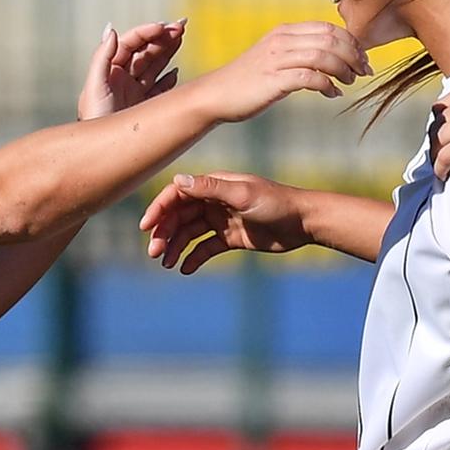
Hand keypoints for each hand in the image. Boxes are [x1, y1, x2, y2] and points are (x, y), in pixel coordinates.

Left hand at [75, 20, 183, 120]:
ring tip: (182, 36)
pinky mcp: (144, 107)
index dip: (147, 33)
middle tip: (181, 26)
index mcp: (110, 70)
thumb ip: (102, 58)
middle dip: (162, 37)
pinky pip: (159, 88)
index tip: (163, 27)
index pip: (130, 44)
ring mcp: (135, 92)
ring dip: (168, 51)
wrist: (102, 154)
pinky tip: (176, 72)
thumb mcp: (95, 89)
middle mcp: (122, 78)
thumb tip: (112, 30)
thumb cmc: (95, 121)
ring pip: (155, 66)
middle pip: (145, 51)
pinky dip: (168, 80)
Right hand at [140, 171, 310, 273]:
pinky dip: (194, 258)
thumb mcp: (242, 194)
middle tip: (155, 253)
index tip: (146, 227)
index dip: (159, 209)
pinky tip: (185, 269)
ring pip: (190, 233)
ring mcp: (222, 220)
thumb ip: (210, 189)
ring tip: (167, 264)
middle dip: (165, 233)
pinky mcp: (231, 238)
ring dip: (176, 247)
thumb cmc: (275, 203)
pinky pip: (206, 248)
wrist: (303, 222)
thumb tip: (178, 180)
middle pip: (179, 216)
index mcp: (214, 186)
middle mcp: (214, 201)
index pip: (177, 195)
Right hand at [193, 20, 367, 120]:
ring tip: (350, 82)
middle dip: (353, 55)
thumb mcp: (276, 58)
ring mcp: (277, 59)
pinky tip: (332, 94)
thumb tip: (333, 59)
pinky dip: (327, 85)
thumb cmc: (249, 80)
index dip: (351, 42)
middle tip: (363, 71)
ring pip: (323, 56)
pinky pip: (310, 78)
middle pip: (330, 39)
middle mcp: (282, 40)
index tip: (363, 58)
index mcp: (284, 31)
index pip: (327, 28)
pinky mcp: (274, 80)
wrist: (216, 95)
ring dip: (344, 70)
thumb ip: (300, 53)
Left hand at [433, 67, 449, 172]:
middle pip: (438, 122)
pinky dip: (440, 166)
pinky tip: (442, 174)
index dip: (443, 119)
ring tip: (442, 164)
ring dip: (437, 152)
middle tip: (442, 149)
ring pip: (438, 139)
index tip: (447, 130)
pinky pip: (446, 156)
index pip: (445, 104)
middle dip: (438, 136)